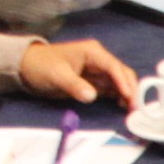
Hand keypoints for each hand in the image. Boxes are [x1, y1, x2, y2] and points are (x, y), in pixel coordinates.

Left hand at [14, 35, 139, 107]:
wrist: (28, 67)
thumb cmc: (41, 66)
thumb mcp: (56, 75)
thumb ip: (74, 85)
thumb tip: (92, 97)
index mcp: (92, 52)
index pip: (113, 66)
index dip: (123, 81)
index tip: (129, 96)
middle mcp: (99, 60)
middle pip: (122, 73)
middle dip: (131, 89)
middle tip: (136, 107)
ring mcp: (98, 72)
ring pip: (120, 83)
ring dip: (128, 95)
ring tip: (132, 110)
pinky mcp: (95, 83)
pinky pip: (112, 90)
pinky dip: (119, 98)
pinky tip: (123, 108)